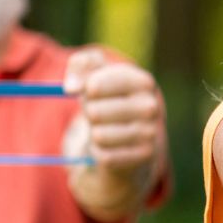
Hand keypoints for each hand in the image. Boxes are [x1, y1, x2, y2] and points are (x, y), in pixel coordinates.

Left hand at [64, 49, 163, 173]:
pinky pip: (105, 156)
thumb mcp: (97, 72)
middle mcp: (151, 107)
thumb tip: (71, 87)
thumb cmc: (110, 97)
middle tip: (99, 111)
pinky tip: (111, 145)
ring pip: (99, 136)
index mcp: (142, 81)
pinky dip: (100, 152)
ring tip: (106, 127)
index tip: (89, 90)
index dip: (84, 89)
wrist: (133, 131)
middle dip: (89, 112)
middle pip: (94, 112)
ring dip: (95, 133)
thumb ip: (81, 65)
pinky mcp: (144, 156)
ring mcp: (150, 133)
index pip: (94, 85)